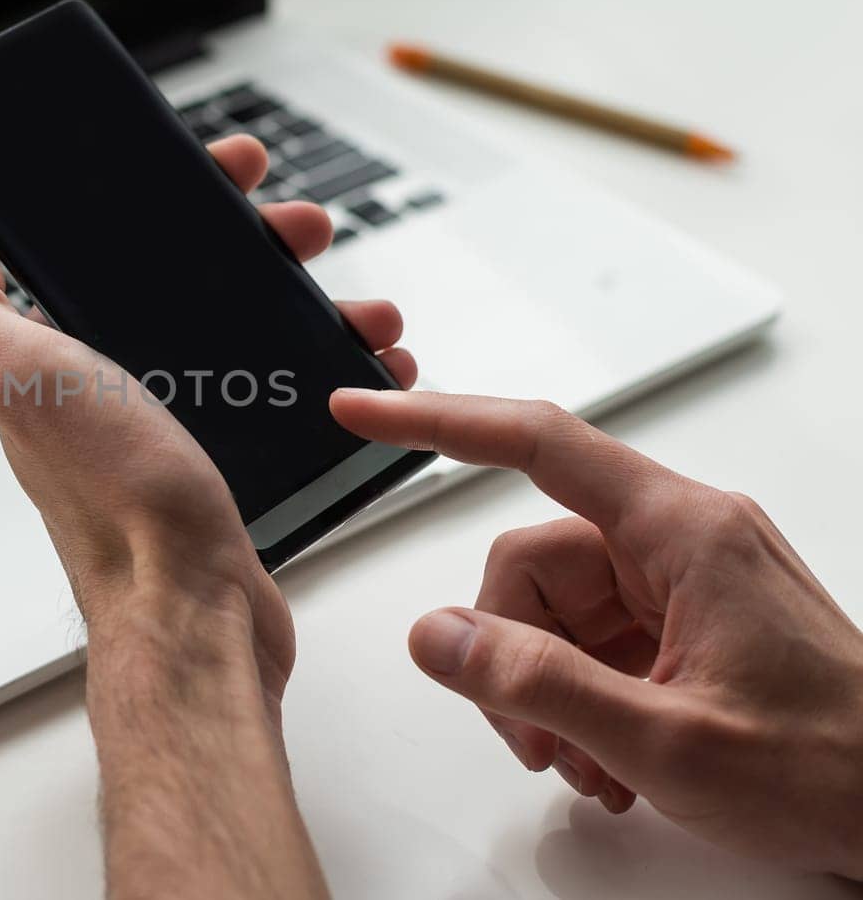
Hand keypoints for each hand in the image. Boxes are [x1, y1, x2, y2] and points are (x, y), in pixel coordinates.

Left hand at [0, 135, 414, 702]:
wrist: (191, 614)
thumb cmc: (114, 500)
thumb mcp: (21, 378)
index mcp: (62, 360)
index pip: (111, 251)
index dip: (165, 199)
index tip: (223, 172)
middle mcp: (113, 393)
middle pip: (190, 285)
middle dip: (256, 243)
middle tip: (305, 227)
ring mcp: (175, 430)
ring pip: (248, 338)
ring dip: (308, 308)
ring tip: (363, 309)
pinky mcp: (230, 470)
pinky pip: (283, 398)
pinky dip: (330, 376)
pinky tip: (368, 367)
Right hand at [331, 389, 862, 878]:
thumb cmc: (835, 768)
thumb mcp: (669, 740)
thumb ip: (539, 683)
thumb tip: (436, 636)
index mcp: (683, 532)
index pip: (536, 444)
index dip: (438, 422)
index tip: (365, 413)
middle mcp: (677, 543)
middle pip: (530, 563)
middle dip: (510, 654)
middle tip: (534, 739)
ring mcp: (678, 586)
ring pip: (549, 612)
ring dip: (544, 694)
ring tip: (588, 765)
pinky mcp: (679, 627)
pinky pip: (586, 644)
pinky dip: (576, 704)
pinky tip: (610, 762)